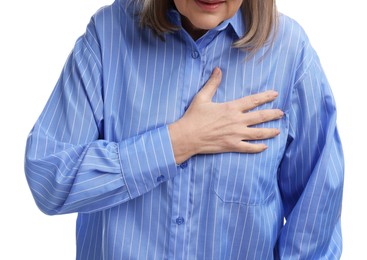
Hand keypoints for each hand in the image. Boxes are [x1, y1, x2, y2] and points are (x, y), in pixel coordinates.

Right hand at [169, 67, 283, 163]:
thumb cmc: (194, 116)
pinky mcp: (232, 146)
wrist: (187, 136)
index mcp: (231, 108)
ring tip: (278, 131)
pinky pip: (249, 148)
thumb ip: (213, 83)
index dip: (265, 97)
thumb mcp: (202, 97)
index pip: (253, 100)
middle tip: (281, 113)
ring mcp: (236, 135)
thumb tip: (218, 69)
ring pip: (258, 133)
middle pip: (260, 117)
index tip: (275, 94)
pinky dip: (258, 148)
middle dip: (273, 114)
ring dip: (270, 131)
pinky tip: (265, 147)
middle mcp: (237, 121)